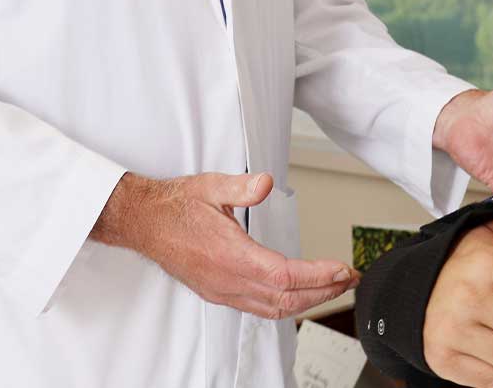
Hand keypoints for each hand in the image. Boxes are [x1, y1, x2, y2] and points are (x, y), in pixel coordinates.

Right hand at [90, 171, 357, 318]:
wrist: (144, 223)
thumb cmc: (175, 206)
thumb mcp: (210, 186)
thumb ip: (241, 187)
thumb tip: (265, 183)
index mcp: (231, 256)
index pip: (285, 276)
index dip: (319, 277)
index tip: (342, 270)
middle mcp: (228, 281)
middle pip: (286, 299)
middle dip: (323, 292)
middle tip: (348, 280)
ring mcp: (223, 291)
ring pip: (273, 309)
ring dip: (307, 302)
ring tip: (331, 289)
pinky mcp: (218, 292)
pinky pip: (258, 308)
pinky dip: (284, 305)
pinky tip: (296, 295)